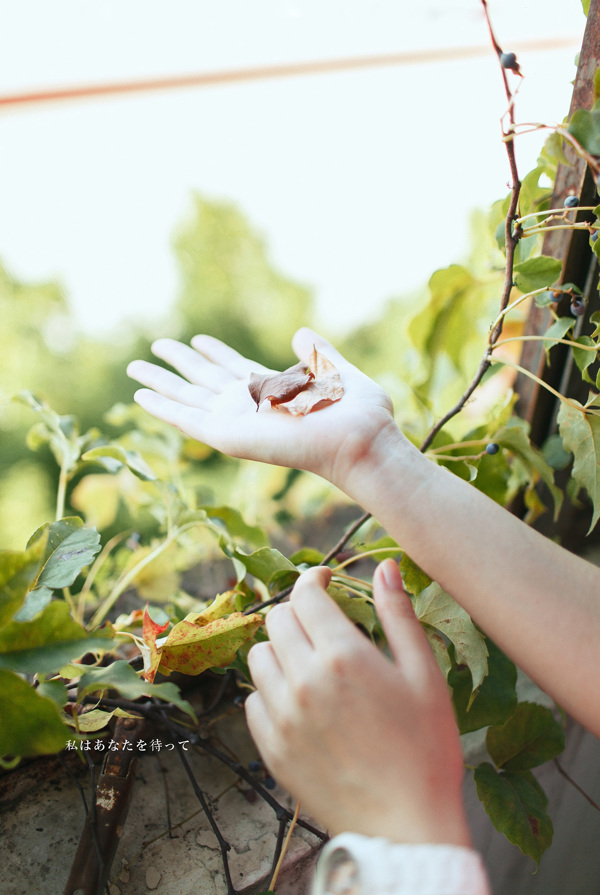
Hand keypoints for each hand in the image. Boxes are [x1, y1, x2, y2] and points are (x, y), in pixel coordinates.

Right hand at [126, 328, 397, 487]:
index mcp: (273, 389)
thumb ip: (318, 352)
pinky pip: (187, 420)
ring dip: (159, 384)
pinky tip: (140, 396)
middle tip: (154, 346)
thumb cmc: (357, 413)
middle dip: (177, 364)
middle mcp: (249, 405)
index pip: (234, 368)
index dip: (214, 352)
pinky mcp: (228, 436)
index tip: (196, 339)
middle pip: (203, 380)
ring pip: (187, 398)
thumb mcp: (336, 371)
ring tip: (134, 369)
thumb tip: (301, 332)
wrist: (359, 438)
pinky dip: (162, 408)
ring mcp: (236, 421)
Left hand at [245, 561, 470, 846]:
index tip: (325, 581)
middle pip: (277, 619)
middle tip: (322, 623)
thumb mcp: (425, 675)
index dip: (313, 579)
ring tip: (310, 662)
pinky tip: (300, 700)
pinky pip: (253, 700)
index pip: (305, 595)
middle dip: (299, 611)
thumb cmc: (426, 749)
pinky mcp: (271, 748)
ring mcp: (281, 717)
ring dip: (281, 648)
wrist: (406, 825)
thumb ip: (398, 615)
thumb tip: (384, 567)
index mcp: (342, 657)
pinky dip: (271, 690)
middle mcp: (303, 681)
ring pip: (259, 656)